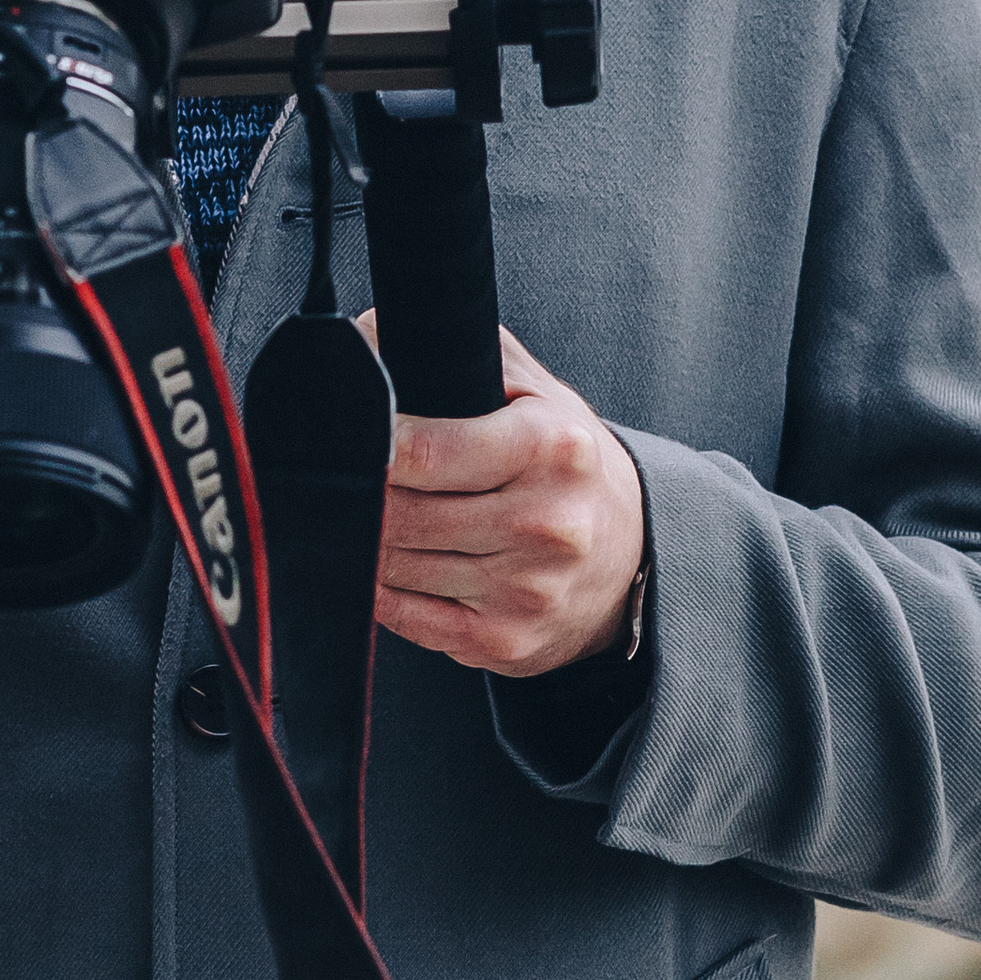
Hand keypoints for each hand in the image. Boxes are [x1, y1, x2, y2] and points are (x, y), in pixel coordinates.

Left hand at [360, 317, 645, 679]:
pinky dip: (379, 589)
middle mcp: (545, 523)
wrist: (634, 555)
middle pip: (401, 513)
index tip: (355, 436)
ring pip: (395, 565)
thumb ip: (457, 352)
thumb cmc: (565, 464)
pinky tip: (387, 562)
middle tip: (346, 476)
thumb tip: (365, 337)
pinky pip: (404, 616)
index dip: (373, 443)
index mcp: (553, 449)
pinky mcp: (503, 641)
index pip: (424, 450)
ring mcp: (525, 591)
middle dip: (362, 495)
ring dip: (366, 541)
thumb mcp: (533, 390)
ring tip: (374, 514)